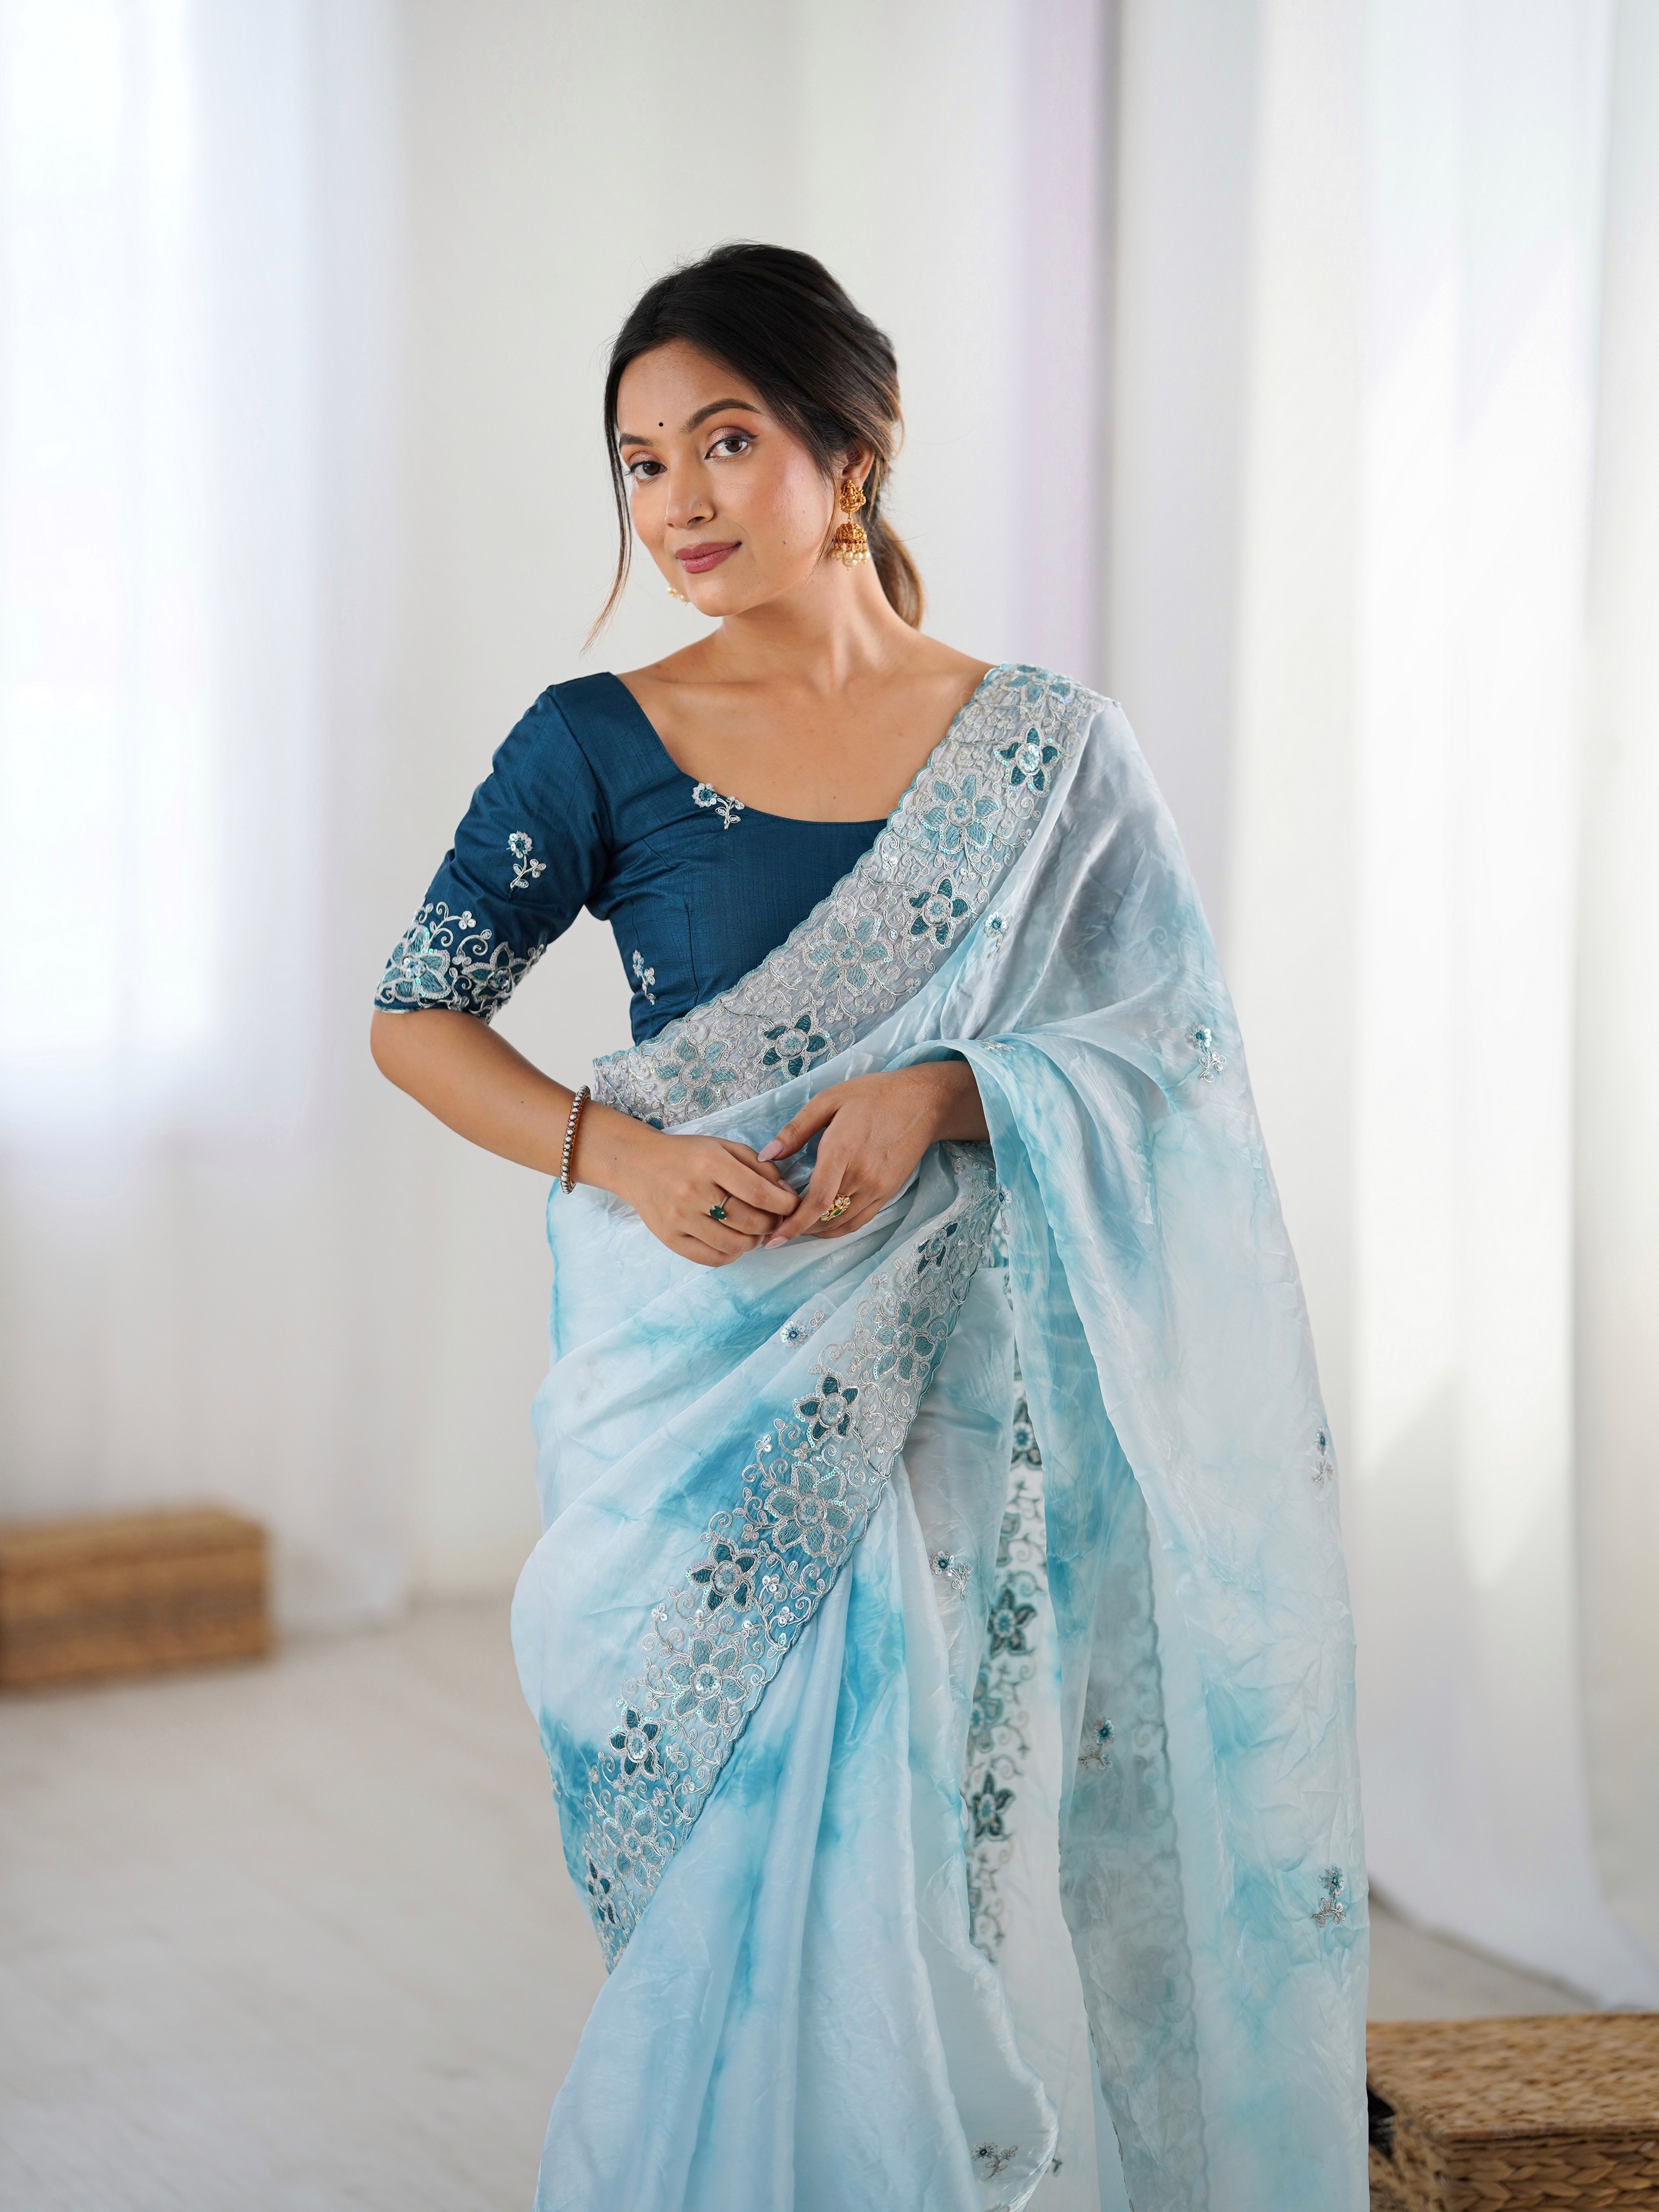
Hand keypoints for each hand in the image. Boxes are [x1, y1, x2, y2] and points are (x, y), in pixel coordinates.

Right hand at [591, 1118, 797, 1266]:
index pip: (759, 1193)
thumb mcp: (724, 1147)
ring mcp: (679, 1218)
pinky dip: (732, 1254)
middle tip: (774, 1219)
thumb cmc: (688, 1155)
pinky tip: (735, 1241)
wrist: (637, 1164)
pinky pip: (712, 1258)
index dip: (784, 1204)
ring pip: (735, 1244)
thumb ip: (759, 1166)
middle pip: (750, 1222)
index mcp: (710, 1163)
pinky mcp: (670, 1238)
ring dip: (755, 1241)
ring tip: (756, 1231)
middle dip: (772, 1224)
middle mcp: (693, 1191)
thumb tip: (786, 1193)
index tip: (792, 1205)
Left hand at [756, 1061, 987, 1246]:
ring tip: (795, 1229)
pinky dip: (838, 1229)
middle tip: (776, 1230)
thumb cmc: (873, 1096)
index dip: (794, 1224)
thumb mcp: (829, 1100)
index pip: (817, 1201)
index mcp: (842, 1150)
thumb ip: (795, 1130)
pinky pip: (860, 1221)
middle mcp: (862, 1175)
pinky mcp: (888, 1193)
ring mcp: (878, 1188)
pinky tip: (822, 1226)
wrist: (923, 1103)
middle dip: (798, 1229)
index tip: (773, 1237)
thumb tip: (766, 1156)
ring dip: (816, 1232)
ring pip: (842, 1224)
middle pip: (826, 1217)